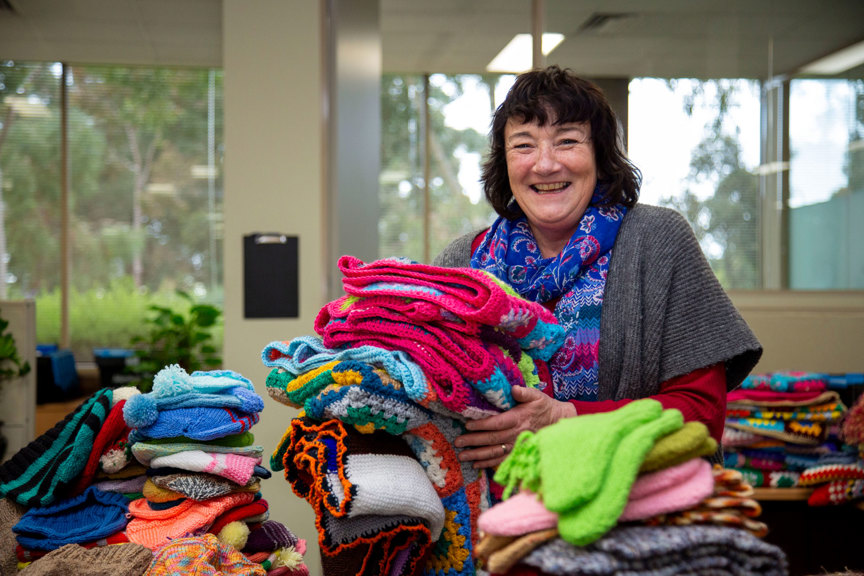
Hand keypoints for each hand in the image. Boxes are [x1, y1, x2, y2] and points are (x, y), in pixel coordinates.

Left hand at [454, 386, 576, 468]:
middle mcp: (517, 434)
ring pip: (495, 452)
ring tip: (462, 456)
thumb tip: (514, 389)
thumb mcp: (537, 395)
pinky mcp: (519, 453)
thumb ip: (524, 392)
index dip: (482, 425)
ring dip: (478, 455)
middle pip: (492, 439)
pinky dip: (489, 464)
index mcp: (519, 418)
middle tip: (458, 442)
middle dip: (474, 441)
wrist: (558, 422)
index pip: (497, 423)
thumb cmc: (544, 407)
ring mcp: (517, 446)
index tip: (467, 425)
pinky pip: (502, 460)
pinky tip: (477, 465)